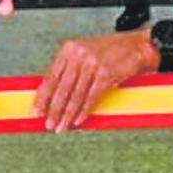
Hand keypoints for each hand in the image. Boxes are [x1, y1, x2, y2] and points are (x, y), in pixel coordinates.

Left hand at [33, 30, 154, 132]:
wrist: (135, 46)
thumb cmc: (110, 51)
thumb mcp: (84, 53)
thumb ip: (68, 70)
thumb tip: (52, 95)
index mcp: (68, 49)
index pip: (50, 76)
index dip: (42, 96)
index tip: (36, 110)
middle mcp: (78, 55)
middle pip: (61, 88)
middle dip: (53, 109)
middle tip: (47, 123)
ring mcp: (92, 64)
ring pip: (75, 95)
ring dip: (67, 114)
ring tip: (61, 126)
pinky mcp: (105, 74)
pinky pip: (91, 97)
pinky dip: (83, 111)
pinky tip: (78, 120)